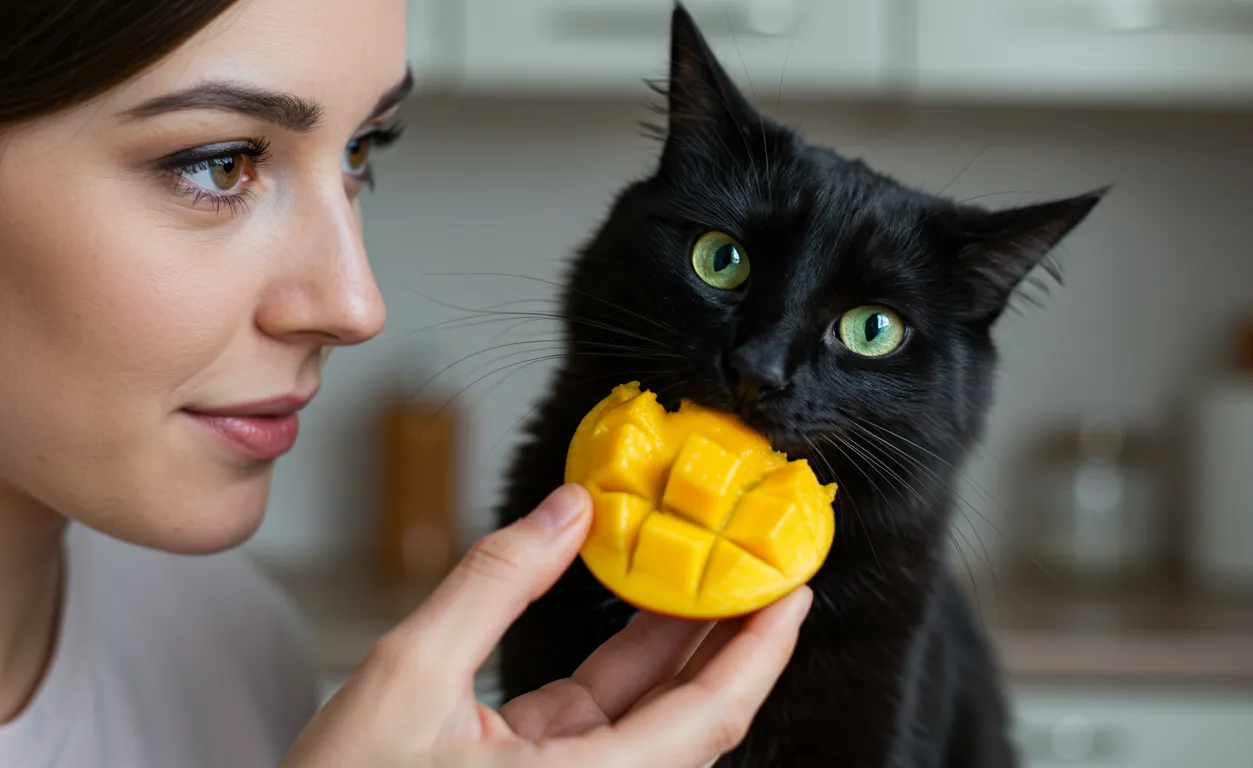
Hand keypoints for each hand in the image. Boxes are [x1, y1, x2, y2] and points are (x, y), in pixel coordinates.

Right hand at [282, 484, 811, 767]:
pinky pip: (601, 715)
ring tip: (703, 565)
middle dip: (728, 632)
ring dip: (676, 639)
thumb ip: (495, 582)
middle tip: (759, 562)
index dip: (760, 650)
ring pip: (648, 711)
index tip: (792, 591)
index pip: (708, 716)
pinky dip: (621, 659)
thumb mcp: (409, 674)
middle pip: (689, 711)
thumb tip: (567, 508)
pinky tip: (630, 602)